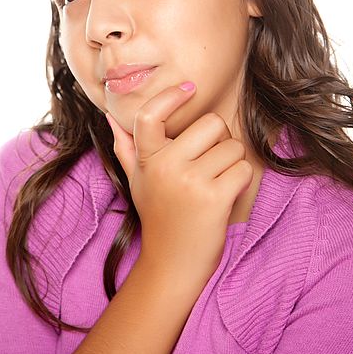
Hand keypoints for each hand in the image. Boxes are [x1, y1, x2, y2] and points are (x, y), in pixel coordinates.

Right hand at [105, 82, 252, 284]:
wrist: (172, 264)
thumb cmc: (159, 216)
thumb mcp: (137, 181)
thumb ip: (125, 148)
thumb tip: (109, 117)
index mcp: (146, 159)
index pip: (150, 115)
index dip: (170, 96)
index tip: (189, 88)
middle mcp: (165, 167)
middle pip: (212, 124)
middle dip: (220, 140)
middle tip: (210, 162)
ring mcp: (189, 182)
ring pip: (233, 147)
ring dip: (232, 163)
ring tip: (216, 183)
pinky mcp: (214, 199)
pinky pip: (243, 169)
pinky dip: (241, 181)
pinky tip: (226, 195)